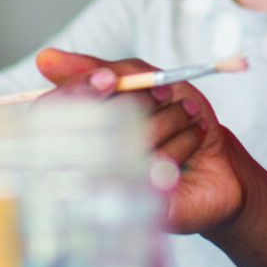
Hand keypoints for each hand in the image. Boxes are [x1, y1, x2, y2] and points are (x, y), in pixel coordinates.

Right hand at [29, 49, 252, 236]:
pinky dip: (183, 142)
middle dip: (135, 100)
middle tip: (165, 91)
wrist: (220, 166)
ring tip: (189, 113)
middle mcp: (85, 169)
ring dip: (169, 117)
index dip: (77, 92)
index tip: (110, 78)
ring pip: (130, 142)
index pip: (50, 114)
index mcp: (77, 134)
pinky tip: (195, 136)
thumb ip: (103, 71)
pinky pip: (157, 168)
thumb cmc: (175, 123)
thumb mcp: (144, 83)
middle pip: (90, 128)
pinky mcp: (142, 208)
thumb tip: (46, 59)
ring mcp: (113, 193)